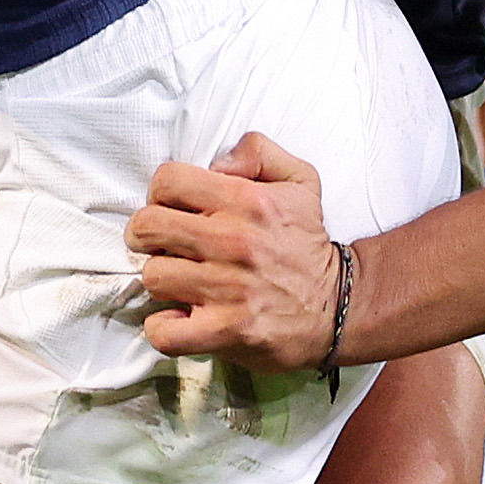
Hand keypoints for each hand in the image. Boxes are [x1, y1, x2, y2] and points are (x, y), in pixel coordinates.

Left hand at [128, 133, 339, 364]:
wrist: (338, 305)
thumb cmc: (307, 244)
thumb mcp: (300, 180)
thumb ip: (259, 151)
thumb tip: (216, 162)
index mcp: (246, 201)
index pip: (167, 181)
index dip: (162, 194)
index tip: (174, 209)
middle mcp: (233, 242)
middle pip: (146, 227)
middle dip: (148, 235)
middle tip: (166, 245)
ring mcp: (227, 289)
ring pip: (152, 276)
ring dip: (163, 281)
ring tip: (184, 282)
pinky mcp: (225, 331)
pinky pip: (164, 330)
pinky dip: (165, 327)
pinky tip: (182, 317)